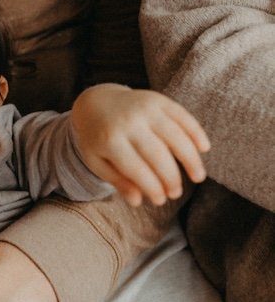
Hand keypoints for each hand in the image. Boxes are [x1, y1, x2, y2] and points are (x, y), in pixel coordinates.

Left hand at [72, 83, 209, 206]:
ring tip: (198, 177)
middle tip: (176, 194)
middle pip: (157, 154)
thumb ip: (117, 180)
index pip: (136, 169)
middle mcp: (129, 122)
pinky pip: (182, 115)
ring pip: (175, 135)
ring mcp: (145, 108)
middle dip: (171, 178)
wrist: (97, 101)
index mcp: (110, 139)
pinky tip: (204, 148)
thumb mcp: (97, 160)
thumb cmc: (98, 138)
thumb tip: (137, 202)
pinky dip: (196, 132)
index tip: (160, 201)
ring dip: (190, 159)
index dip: (152, 187)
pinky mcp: (159, 99)